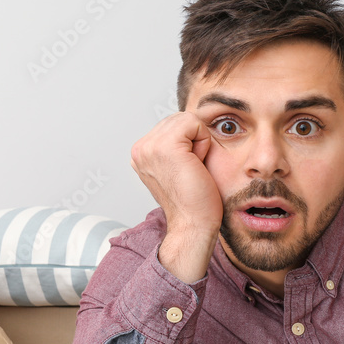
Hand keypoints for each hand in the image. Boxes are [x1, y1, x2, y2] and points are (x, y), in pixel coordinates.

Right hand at [130, 112, 221, 282]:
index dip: (187, 144)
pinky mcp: (166, 146)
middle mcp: (140, 149)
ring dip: (198, 143)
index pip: (172, 125)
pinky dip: (204, 143)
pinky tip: (196, 166)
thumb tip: (186, 125)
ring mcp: (150, 147)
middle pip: (179, 119)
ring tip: (192, 169)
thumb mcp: (175, 168)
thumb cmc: (192, 202)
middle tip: (189, 171)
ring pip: (187, 120)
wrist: (193, 224)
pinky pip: (195, 123)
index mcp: (140, 153)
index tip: (183, 171)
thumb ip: (172, 146)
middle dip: (193, 141)